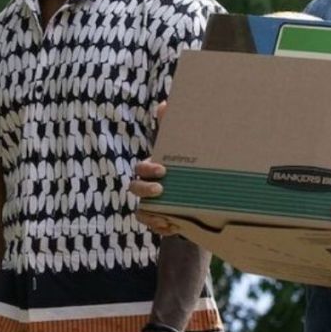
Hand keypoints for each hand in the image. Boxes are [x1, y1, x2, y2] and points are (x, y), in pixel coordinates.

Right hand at [131, 102, 179, 235]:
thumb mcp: (180, 146)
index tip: (163, 169)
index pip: (141, 169)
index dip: (148, 170)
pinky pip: (152, 226)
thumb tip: (164, 103)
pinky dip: (160, 228)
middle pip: (135, 189)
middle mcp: (147, 187)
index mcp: (151, 169)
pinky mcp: (159, 220)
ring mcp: (151, 205)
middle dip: (145, 189)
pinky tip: (172, 227)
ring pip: (141, 211)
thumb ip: (172, 127)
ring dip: (151, 213)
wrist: (195, 190)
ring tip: (166, 215)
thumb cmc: (183, 163)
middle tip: (161, 189)